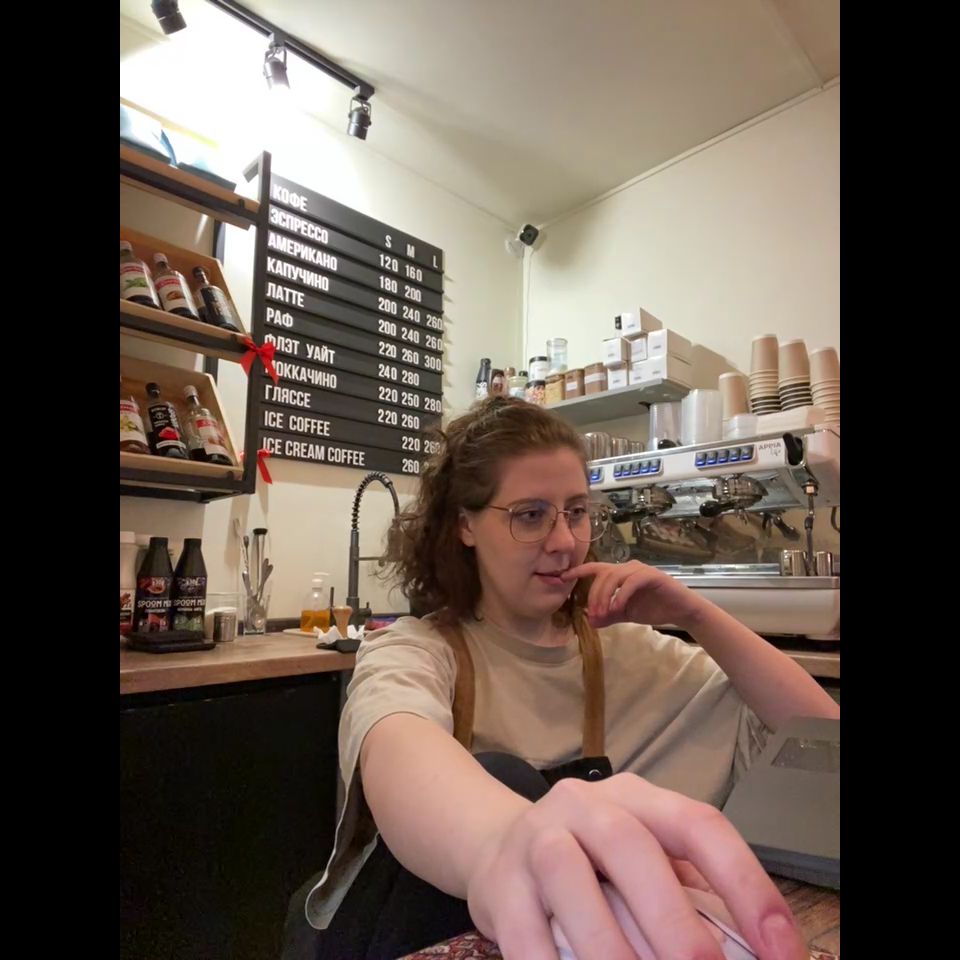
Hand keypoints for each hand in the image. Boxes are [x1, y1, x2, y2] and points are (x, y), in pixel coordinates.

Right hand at [465, 773, 805, 959]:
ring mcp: (537, 839)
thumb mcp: (643, 861)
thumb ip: (686, 894)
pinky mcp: (501, 883)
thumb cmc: (592, 863)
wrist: (497, 847)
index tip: (781, 949)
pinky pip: (523, 928)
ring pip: (568, 876)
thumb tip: (747, 950)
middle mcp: (585, 806)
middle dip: (672, 918)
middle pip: (630, 845)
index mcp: (637, 798)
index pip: (698, 824)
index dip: (744, 882)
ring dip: (609, 944)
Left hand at [562, 560, 708, 630]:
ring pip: (614, 576)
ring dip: (605, 596)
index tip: (561, 578)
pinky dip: (621, 596)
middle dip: (593, 595)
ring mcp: (640, 570)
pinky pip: (631, 582)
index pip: (595, 568)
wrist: (682, 611)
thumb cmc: (654, 608)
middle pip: (601, 574)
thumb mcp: (625, 614)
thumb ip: (608, 615)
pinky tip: (618, 609)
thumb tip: (590, 620)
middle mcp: (628, 567)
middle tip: (592, 614)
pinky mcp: (652, 576)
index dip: (577, 572)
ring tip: (604, 613)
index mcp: (619, 574)